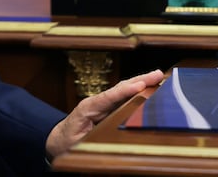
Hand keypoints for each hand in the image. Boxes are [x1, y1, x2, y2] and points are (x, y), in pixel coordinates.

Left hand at [44, 69, 163, 158]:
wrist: (59, 139)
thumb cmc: (68, 142)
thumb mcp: (77, 144)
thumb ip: (92, 140)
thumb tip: (109, 142)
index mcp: (88, 108)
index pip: (109, 97)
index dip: (125, 91)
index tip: (140, 85)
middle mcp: (96, 102)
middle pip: (119, 88)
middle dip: (139, 80)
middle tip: (158, 73)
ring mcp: (102, 103)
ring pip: (123, 90)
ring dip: (140, 82)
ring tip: (158, 76)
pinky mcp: (107, 108)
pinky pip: (123, 97)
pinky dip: (136, 91)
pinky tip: (149, 87)